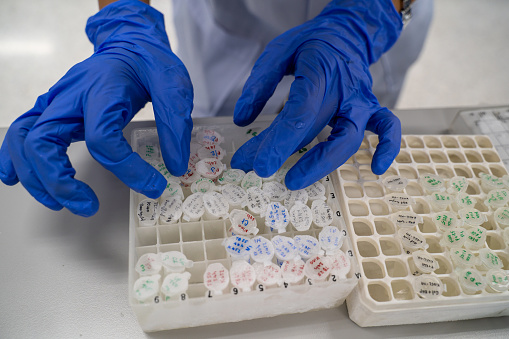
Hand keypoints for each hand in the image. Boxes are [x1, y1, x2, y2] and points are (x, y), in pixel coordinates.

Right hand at [0, 0, 192, 215]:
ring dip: (36, 177)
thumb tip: (175, 167)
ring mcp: (56, 102)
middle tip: (88, 206)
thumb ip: (175, 125)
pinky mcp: (51, 109)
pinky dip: (14, 157)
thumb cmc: (148, 64)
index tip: (153, 185)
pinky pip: (21, 132)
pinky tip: (16, 178)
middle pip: (44, 142)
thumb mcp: (173, 87)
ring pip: (25, 141)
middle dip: (60, 182)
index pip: (102, 138)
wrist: (128, 44)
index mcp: (102, 90)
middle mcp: (70, 97)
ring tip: (59, 202)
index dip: (127, 169)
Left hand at [231, 0, 402, 189]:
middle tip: (260, 171)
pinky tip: (376, 168)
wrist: (346, 33)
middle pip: (316, 130)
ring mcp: (361, 101)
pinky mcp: (372, 108)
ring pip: (349, 138)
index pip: (299, 114)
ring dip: (323, 163)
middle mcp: (344, 90)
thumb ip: (260, 83)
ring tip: (295, 181)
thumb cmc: (310, 44)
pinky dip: (387, 147)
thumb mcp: (279, 51)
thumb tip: (242, 119)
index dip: (278, 142)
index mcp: (320, 72)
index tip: (258, 163)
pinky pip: (387, 127)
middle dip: (287, 153)